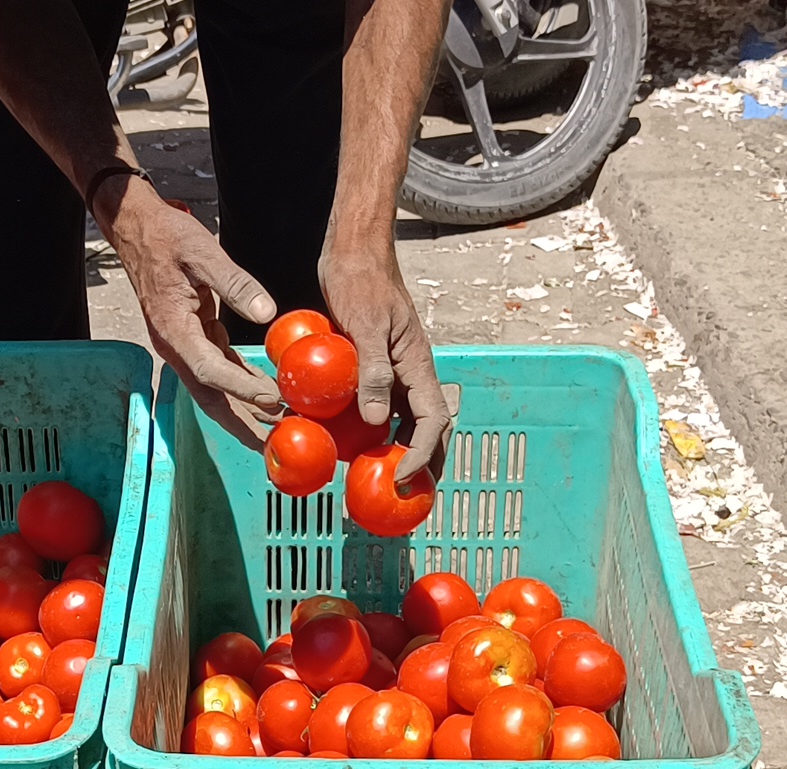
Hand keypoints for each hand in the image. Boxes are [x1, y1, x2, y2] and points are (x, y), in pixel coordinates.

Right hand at [102, 179, 281, 447]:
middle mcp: (175, 346)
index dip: (242, 388)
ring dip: (243, 411)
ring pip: (214, 389)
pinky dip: (241, 385)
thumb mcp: (201, 251)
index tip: (274, 400)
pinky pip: (218, 370)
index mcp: (173, 329)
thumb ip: (234, 282)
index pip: (209, 369)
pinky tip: (265, 394)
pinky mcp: (192, 338)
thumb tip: (266, 314)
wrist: (136, 229)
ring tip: (276, 430)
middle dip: (241, 423)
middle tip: (274, 445)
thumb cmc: (165, 237)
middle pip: (209, 396)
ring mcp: (182, 345)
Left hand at [319, 242, 451, 481]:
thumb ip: (372, 370)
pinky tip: (355, 445)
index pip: (434, 422)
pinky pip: (380, 405)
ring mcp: (394, 371)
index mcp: (418, 365)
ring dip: (401, 451)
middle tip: (406, 497)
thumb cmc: (360, 282)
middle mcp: (411, 373)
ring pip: (406, 421)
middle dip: (423, 464)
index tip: (401, 479)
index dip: (422, 456)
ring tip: (384, 481)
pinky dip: (375, 430)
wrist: (352, 252)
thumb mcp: (365, 325)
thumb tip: (377, 420)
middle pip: (428, 429)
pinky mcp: (374, 366)